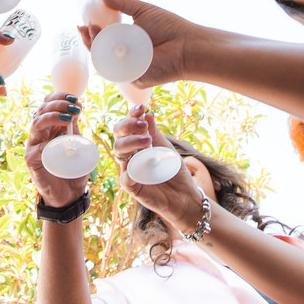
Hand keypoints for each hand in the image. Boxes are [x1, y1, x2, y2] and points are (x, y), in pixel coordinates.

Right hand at [25, 94, 89, 207]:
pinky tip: (56, 141)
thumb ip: (75, 128)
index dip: (59, 97)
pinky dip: (45, 142)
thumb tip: (78, 107)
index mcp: (49, 127)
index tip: (75, 98)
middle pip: (41, 110)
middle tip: (74, 106)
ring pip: (36, 124)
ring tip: (67, 117)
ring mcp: (34, 146)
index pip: (47, 104)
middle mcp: (39, 134)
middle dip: (58, 104)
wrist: (69, 195)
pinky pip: (34, 148)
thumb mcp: (77, 144)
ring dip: (51, 116)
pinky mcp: (31, 161)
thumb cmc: (72, 169)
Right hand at [78, 0, 200, 86]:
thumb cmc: (170, 27)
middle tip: (87, 27)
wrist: (188, 45)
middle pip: (100, 50)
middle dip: (90, 40)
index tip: (84, 22)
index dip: (92, 32)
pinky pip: (116, 70)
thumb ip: (121, 2)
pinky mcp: (134, 77)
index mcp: (126, 40)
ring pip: (105, 62)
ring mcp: (129, 67)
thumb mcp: (142, 10)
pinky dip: (109, 60)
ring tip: (93, 32)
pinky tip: (106, 47)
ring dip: (95, 49)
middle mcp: (126, 55)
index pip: (103, 38)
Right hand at [113, 105, 204, 232]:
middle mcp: (130, 155)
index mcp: (137, 144)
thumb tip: (147, 113)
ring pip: (119, 152)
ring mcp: (130, 170)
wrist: (185, 195)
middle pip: (118, 136)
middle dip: (128, 126)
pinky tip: (138, 165)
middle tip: (143, 124)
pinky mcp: (132, 187)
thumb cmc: (174, 171)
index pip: (127, 127)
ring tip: (148, 141)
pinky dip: (129, 171)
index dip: (131, 115)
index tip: (141, 107)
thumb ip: (155, 133)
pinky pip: (124, 178)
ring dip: (131, 142)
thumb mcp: (166, 148)